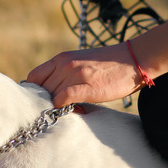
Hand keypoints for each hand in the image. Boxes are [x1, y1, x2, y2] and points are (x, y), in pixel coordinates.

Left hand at [27, 44, 144, 107]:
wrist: (134, 58)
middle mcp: (65, 65)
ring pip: (50, 96)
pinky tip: (76, 109)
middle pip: (40, 90)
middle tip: (59, 109)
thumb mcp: (79, 63)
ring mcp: (75, 75)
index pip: (33, 78)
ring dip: (56, 107)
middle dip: (45, 102)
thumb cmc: (107, 65)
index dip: (34, 92)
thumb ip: (63, 74)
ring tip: (71, 108)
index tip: (42, 101)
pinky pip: (63, 99)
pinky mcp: (87, 86)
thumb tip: (50, 95)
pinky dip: (63, 107)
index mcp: (61, 59)